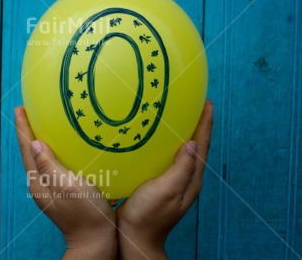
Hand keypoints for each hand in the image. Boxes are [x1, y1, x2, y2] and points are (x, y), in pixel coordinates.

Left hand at [15, 107, 116, 259]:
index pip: (27, 148)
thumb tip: (35, 143)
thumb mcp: (67, 185)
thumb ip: (50, 165)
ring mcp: (50, 189)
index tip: (19, 108)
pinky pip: (51, 165)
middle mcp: (40, 184)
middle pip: (29, 152)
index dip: (23, 128)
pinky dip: (52, 151)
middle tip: (27, 111)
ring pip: (40, 158)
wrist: (96, 240)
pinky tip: (61, 147)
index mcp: (39, 181)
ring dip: (38, 140)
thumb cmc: (85, 212)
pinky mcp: (61, 191)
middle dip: (27, 131)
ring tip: (40, 124)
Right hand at [117, 100, 213, 259]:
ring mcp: (173, 182)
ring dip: (185, 133)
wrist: (134, 237)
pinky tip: (159, 139)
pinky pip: (169, 158)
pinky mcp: (160, 183)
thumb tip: (194, 143)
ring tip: (181, 116)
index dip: (205, 124)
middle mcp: (186, 179)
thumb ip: (182, 168)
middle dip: (198, 125)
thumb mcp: (167, 190)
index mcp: (191, 179)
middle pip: (197, 147)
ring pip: (183, 152)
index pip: (202, 146)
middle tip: (197, 105)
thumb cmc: (148, 215)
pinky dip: (169, 144)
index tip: (207, 104)